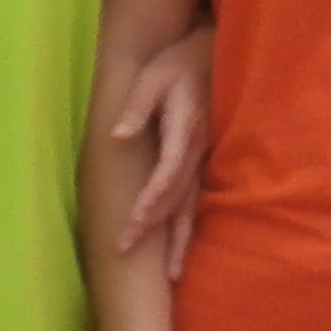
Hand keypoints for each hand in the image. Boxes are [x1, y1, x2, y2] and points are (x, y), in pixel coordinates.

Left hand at [108, 27, 215, 253]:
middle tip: (124, 251)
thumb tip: (116, 137)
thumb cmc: (178, 64)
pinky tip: (180, 246)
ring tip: (168, 274)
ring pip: (191, 205)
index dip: (152, 197)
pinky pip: (196, 200)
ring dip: (177, 239)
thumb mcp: (152, 77)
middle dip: (151, 227)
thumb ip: (136, 107)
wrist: (213, 55)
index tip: (134, 220)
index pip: (167, 170)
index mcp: (184, 129)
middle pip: (175, 196)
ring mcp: (203, 158)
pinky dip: (187, 226)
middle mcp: (196, 150)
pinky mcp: (203, 162)